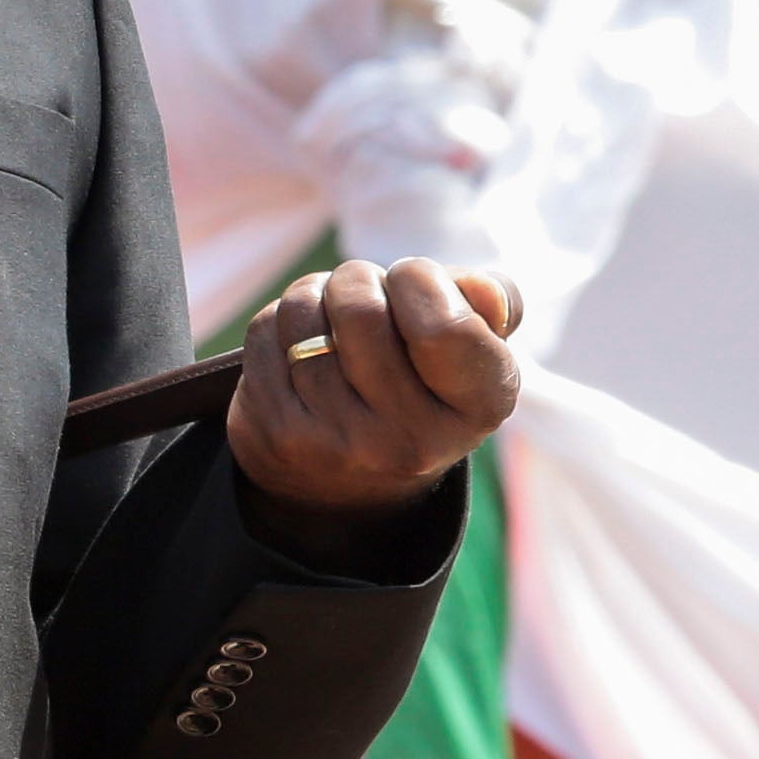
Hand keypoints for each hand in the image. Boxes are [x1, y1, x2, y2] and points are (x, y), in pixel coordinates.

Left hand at [227, 258, 521, 564]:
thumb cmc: (417, 382)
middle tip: (366, 297)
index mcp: (479, 408)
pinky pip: (268, 331)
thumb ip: (490, 301)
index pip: (444, 327)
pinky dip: (280, 321)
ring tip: (333, 321)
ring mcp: (341, 443)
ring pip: (306, 310)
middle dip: (358, 279)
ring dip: (316, 294)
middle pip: (361, 306)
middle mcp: (414, 440)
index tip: (414, 282)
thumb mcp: (468, 347)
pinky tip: (299, 349)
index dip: (420, 279)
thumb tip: (482, 288)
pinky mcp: (279, 434)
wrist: (346, 479)